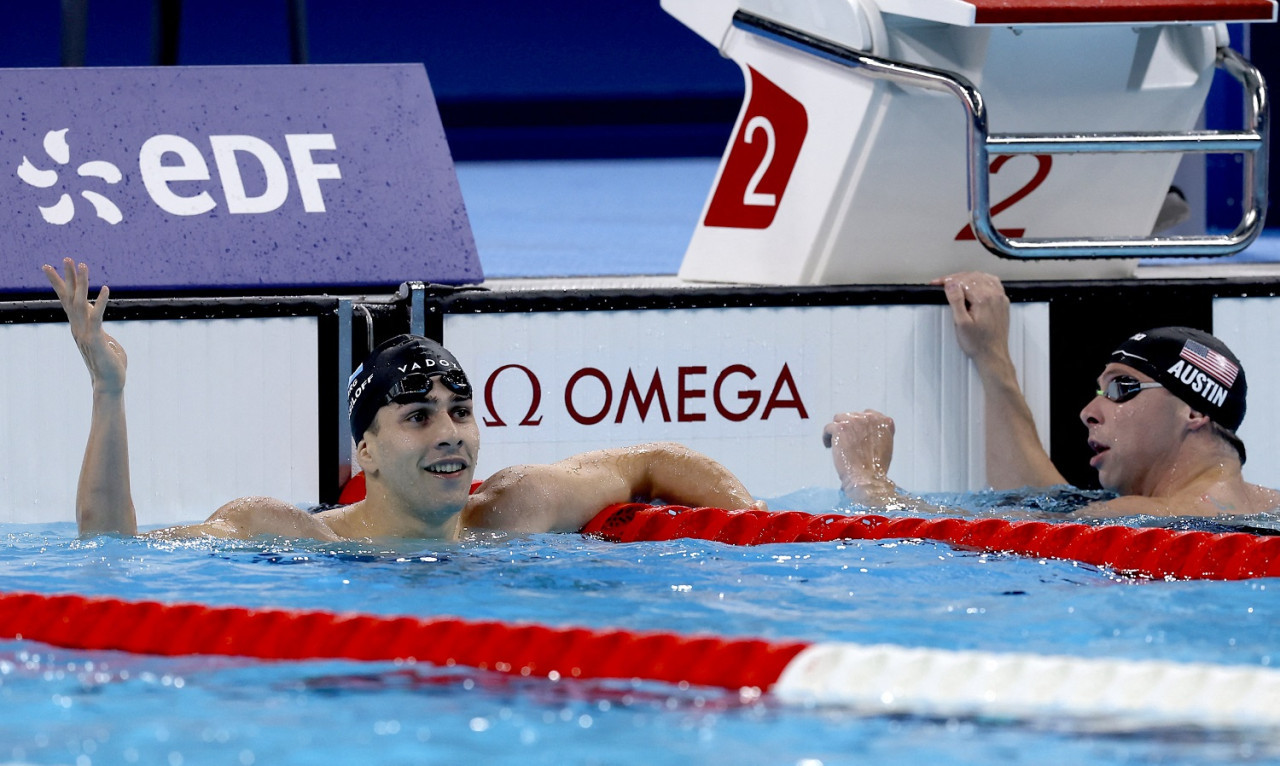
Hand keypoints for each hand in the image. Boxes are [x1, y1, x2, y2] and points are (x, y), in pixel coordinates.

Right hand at [43, 258, 126, 394]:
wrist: (110, 383)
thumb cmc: (112, 364)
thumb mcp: (108, 343)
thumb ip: (104, 333)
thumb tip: (102, 329)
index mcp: (80, 326)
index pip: (68, 300)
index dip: (62, 283)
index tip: (53, 266)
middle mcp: (78, 327)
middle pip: (70, 297)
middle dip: (68, 277)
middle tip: (66, 258)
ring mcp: (85, 332)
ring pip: (80, 303)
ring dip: (82, 283)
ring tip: (83, 264)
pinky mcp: (96, 338)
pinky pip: (98, 316)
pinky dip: (102, 302)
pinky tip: (106, 288)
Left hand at [823, 410, 895, 503]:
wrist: (866, 478)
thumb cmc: (875, 469)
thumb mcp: (885, 447)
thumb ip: (876, 435)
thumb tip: (864, 433)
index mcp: (884, 422)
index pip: (869, 414)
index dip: (860, 424)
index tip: (855, 433)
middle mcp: (870, 418)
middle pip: (853, 416)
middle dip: (849, 428)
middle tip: (846, 442)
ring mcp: (854, 421)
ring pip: (839, 419)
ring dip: (837, 430)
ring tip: (836, 443)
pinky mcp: (840, 428)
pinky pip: (829, 427)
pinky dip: (827, 437)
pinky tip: (829, 446)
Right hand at [931, 271, 1010, 368]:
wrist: (993, 355)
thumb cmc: (977, 343)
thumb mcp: (961, 323)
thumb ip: (956, 301)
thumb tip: (951, 284)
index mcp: (984, 299)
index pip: (963, 281)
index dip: (947, 280)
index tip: (937, 283)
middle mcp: (994, 295)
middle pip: (973, 277)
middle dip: (956, 278)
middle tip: (942, 283)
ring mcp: (1000, 298)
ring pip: (983, 277)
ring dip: (968, 277)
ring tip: (955, 282)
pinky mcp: (1003, 303)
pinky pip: (993, 283)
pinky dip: (982, 280)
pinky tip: (975, 283)